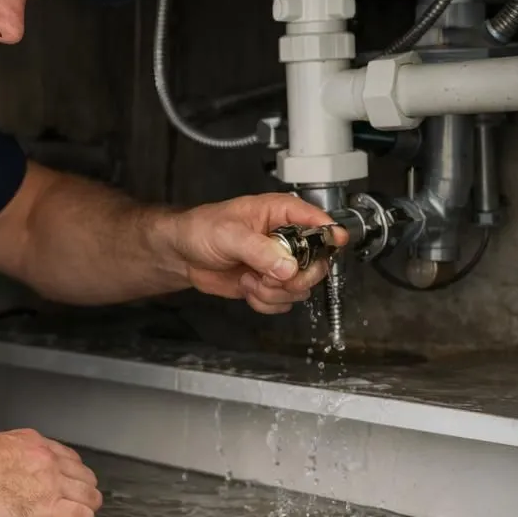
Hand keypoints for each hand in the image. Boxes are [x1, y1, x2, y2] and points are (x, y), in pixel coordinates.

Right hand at [0, 429, 102, 516]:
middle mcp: (48, 460)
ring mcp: (52, 484)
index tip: (60, 488)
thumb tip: (5, 469)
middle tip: (67, 507)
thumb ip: (8, 456)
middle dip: (81, 493)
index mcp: (33, 444)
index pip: (69, 459)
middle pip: (86, 478)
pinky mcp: (50, 510)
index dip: (68, 477)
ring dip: (84, 509)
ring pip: (91, 498)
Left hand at [167, 193, 345, 314]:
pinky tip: (248, 288)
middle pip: (318, 263)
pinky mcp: (270, 284)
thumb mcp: (228, 234)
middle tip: (275, 277)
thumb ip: (259, 250)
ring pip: (301, 288)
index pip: (318, 221)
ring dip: (275, 292)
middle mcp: (286, 239)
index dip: (330, 234)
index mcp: (281, 214)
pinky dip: (265, 302)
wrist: (182, 254)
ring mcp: (279, 264)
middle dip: (297, 278)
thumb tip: (287, 267)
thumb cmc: (201, 230)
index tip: (335, 245)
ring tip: (251, 280)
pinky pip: (283, 302)